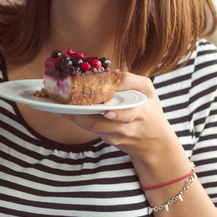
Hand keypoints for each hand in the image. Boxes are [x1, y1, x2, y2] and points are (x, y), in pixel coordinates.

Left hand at [61, 72, 179, 163]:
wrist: (154, 143)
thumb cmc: (151, 111)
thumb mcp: (148, 91)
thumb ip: (131, 80)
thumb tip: (110, 73)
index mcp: (141, 113)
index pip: (128, 115)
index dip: (117, 115)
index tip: (106, 111)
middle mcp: (128, 128)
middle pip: (103, 124)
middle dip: (83, 115)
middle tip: (67, 105)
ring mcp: (117, 137)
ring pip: (94, 128)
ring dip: (76, 118)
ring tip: (61, 108)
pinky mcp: (109, 141)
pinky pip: (92, 130)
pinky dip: (79, 120)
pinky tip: (67, 112)